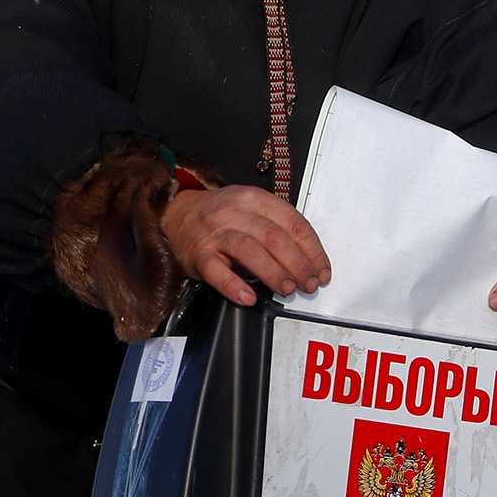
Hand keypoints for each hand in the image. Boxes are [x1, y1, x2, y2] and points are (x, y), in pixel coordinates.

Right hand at [162, 186, 331, 306]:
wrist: (175, 214)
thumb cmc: (219, 215)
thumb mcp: (250, 208)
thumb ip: (277, 226)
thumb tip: (308, 259)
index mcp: (254, 199)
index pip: (293, 222)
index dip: (312, 250)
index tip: (321, 270)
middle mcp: (235, 212)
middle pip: (274, 237)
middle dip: (297, 264)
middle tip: (307, 283)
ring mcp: (215, 233)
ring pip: (249, 251)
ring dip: (273, 273)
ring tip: (287, 289)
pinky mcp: (199, 253)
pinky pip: (217, 271)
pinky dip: (234, 286)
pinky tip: (249, 297)